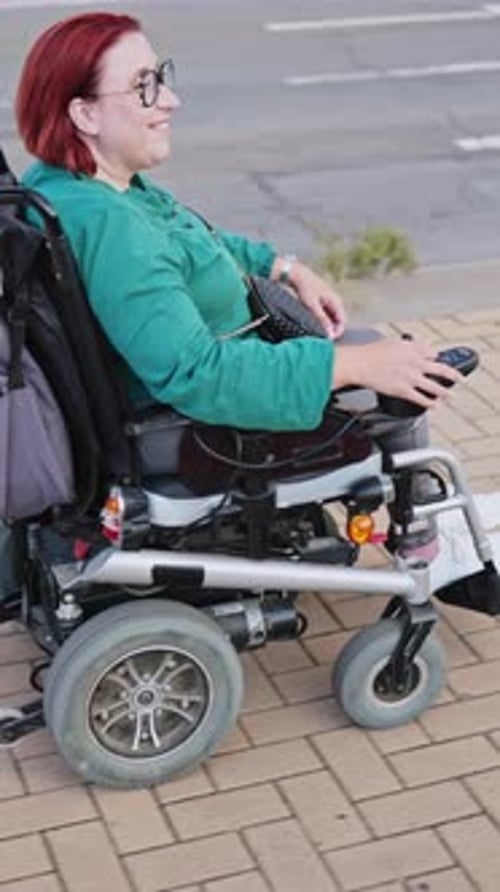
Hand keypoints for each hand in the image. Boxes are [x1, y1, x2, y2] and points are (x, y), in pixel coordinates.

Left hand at [285, 262, 346, 339]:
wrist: (298, 274)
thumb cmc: (306, 289)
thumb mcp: (313, 306)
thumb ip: (322, 320)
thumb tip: (330, 334)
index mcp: (336, 301)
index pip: (342, 321)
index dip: (337, 332)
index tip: (328, 340)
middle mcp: (335, 301)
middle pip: (338, 320)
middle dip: (332, 329)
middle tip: (321, 338)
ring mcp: (329, 300)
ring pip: (331, 317)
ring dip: (326, 325)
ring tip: (317, 331)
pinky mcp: (323, 300)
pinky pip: (326, 313)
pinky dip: (322, 320)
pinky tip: (314, 323)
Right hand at [333, 338, 462, 408]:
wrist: (358, 364)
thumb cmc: (369, 354)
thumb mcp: (391, 342)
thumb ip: (406, 345)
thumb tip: (416, 344)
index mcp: (412, 348)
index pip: (432, 353)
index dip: (435, 357)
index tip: (437, 361)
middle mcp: (415, 362)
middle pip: (441, 369)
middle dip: (453, 375)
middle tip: (460, 379)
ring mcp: (410, 377)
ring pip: (435, 386)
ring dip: (445, 392)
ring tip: (451, 396)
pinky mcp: (403, 390)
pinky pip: (421, 399)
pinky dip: (430, 403)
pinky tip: (435, 406)